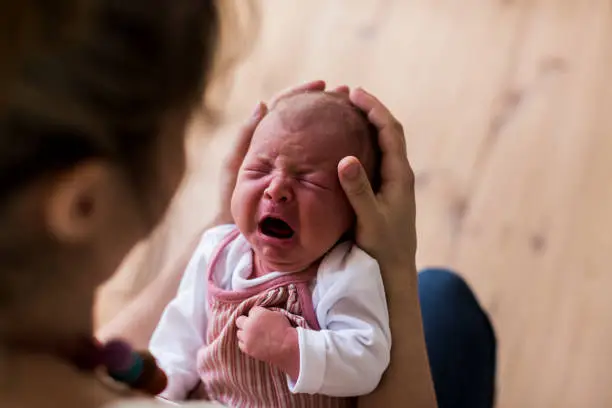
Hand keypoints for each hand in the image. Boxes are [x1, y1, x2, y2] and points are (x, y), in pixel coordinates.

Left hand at [212, 80, 349, 224]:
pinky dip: (338, 150)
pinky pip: (325, 164)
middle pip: (307, 120)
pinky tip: (354, 144)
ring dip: (336, 123)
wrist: (245, 236)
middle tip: (346, 94)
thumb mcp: (235, 166)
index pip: (286, 108)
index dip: (303, 94)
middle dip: (327, 104)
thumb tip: (263, 104)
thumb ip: (245, 136)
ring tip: (356, 112)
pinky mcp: (308, 184)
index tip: (322, 84)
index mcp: (267, 142)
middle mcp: (285, 152)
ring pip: (319, 141)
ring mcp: (298, 169)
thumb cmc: (233, 202)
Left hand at [235, 306, 299, 378]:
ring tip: (254, 335)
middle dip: (246, 321)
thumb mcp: (276, 314)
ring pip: (239, 333)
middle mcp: (249, 325)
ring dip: (245, 333)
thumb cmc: (284, 330)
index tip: (262, 319)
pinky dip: (245, 343)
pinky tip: (253, 342)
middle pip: (240, 320)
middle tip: (254, 326)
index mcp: (257, 314)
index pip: (251, 311)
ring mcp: (247, 338)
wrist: (288, 347)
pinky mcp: (247, 349)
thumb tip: (259, 315)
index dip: (257, 314)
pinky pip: (240, 344)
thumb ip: (264, 313)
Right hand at [338, 88, 416, 269]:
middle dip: (371, 111)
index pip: (390, 131)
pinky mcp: (386, 193)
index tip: (354, 93)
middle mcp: (400, 175)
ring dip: (368, 125)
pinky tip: (346, 146)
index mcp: (400, 176)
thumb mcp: (369, 220)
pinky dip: (364, 144)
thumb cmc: (383, 248)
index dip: (374, 108)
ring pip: (383, 145)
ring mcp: (394, 184)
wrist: (395, 271)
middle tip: (347, 95)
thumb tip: (345, 159)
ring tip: (346, 113)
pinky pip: (376, 159)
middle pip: (389, 132)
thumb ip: (358, 191)